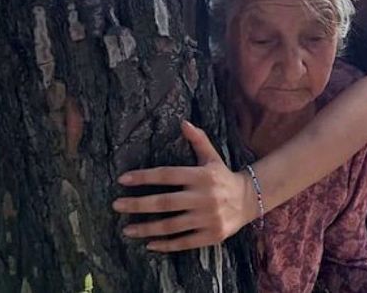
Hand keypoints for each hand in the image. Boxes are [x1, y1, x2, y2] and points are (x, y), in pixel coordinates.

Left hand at [112, 121, 255, 251]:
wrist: (249, 199)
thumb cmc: (223, 176)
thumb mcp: (212, 157)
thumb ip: (198, 140)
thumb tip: (183, 122)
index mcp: (202, 176)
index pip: (167, 175)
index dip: (143, 177)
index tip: (122, 180)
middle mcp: (204, 197)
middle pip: (164, 202)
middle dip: (138, 204)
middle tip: (116, 205)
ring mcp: (208, 218)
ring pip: (171, 225)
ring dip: (146, 228)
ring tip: (127, 230)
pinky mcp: (211, 235)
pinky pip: (184, 242)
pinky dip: (166, 245)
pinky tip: (149, 244)